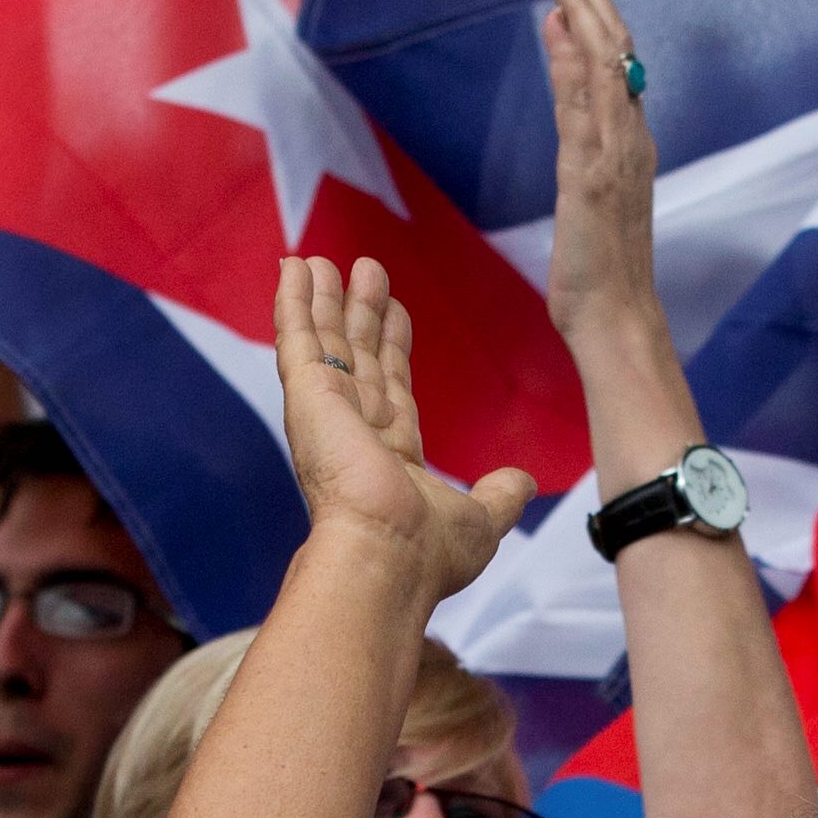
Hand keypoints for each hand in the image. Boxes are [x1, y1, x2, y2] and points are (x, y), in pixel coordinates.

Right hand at [272, 257, 533, 613]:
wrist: (387, 558)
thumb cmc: (428, 553)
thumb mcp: (483, 519)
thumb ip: (501, 494)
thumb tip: (524, 482)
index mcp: (391, 457)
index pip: (393, 386)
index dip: (394, 346)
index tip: (396, 310)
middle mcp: (355, 432)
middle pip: (358, 357)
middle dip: (361, 314)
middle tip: (365, 269)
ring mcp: (327, 413)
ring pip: (326, 342)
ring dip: (325, 300)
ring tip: (323, 259)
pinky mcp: (307, 397)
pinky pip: (298, 339)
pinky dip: (293, 303)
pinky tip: (293, 267)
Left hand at [540, 0, 663, 358]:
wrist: (616, 317)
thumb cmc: (601, 264)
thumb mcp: (589, 188)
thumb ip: (583, 132)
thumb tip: (569, 80)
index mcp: (630, 138)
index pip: (618, 57)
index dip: (595, 9)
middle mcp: (631, 135)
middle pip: (616, 46)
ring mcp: (615, 153)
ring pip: (605, 64)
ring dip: (582, 9)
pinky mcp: (591, 176)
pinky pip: (586, 108)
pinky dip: (575, 64)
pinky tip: (558, 27)